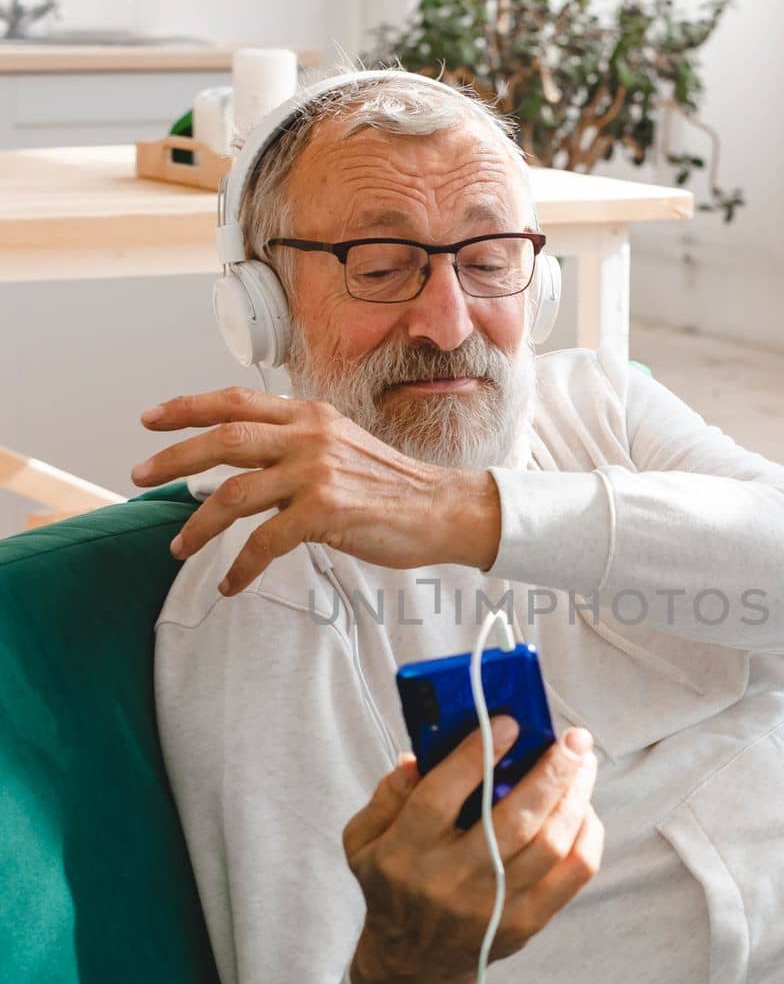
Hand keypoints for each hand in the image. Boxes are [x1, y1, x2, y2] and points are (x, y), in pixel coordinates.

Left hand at [130, 386, 501, 594]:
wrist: (442, 509)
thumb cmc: (392, 487)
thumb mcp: (341, 448)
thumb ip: (296, 446)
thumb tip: (246, 462)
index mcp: (310, 415)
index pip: (234, 401)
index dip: (186, 407)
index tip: (151, 419)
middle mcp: (309, 436)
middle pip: (222, 440)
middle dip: (173, 459)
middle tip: (139, 477)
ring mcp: (316, 473)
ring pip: (233, 494)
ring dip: (198, 525)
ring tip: (178, 546)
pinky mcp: (325, 512)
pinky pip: (265, 542)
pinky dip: (241, 566)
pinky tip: (231, 582)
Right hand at [343, 719, 602, 983]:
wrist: (416, 963)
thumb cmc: (393, 883)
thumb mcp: (365, 840)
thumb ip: (387, 795)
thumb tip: (418, 757)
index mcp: (405, 854)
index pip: (442, 796)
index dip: (477, 755)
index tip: (509, 722)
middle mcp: (450, 881)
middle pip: (512, 820)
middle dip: (550, 772)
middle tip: (572, 738)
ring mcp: (493, 906)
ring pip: (550, 844)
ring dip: (574, 796)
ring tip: (583, 763)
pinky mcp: (526, 922)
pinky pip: (573, 874)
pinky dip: (587, 835)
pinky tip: (584, 807)